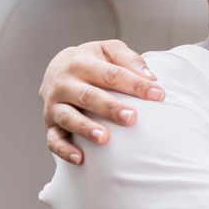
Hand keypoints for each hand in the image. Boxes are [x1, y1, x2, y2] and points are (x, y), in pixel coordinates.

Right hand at [40, 39, 164, 163]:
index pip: (110, 74)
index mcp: (80, 62)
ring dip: (86, 128)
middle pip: (88, 96)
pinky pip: (54, 140)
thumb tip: (151, 78)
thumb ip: (129, 60)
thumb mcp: (108, 50)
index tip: (158, 95)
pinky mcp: (50, 125)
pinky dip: (65, 150)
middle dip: (110, 108)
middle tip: (132, 118)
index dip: (135, 84)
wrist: (56, 68)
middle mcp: (64, 83)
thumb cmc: (92, 61)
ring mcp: (54, 105)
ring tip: (104, 138)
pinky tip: (80, 158)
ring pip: (68, 117)